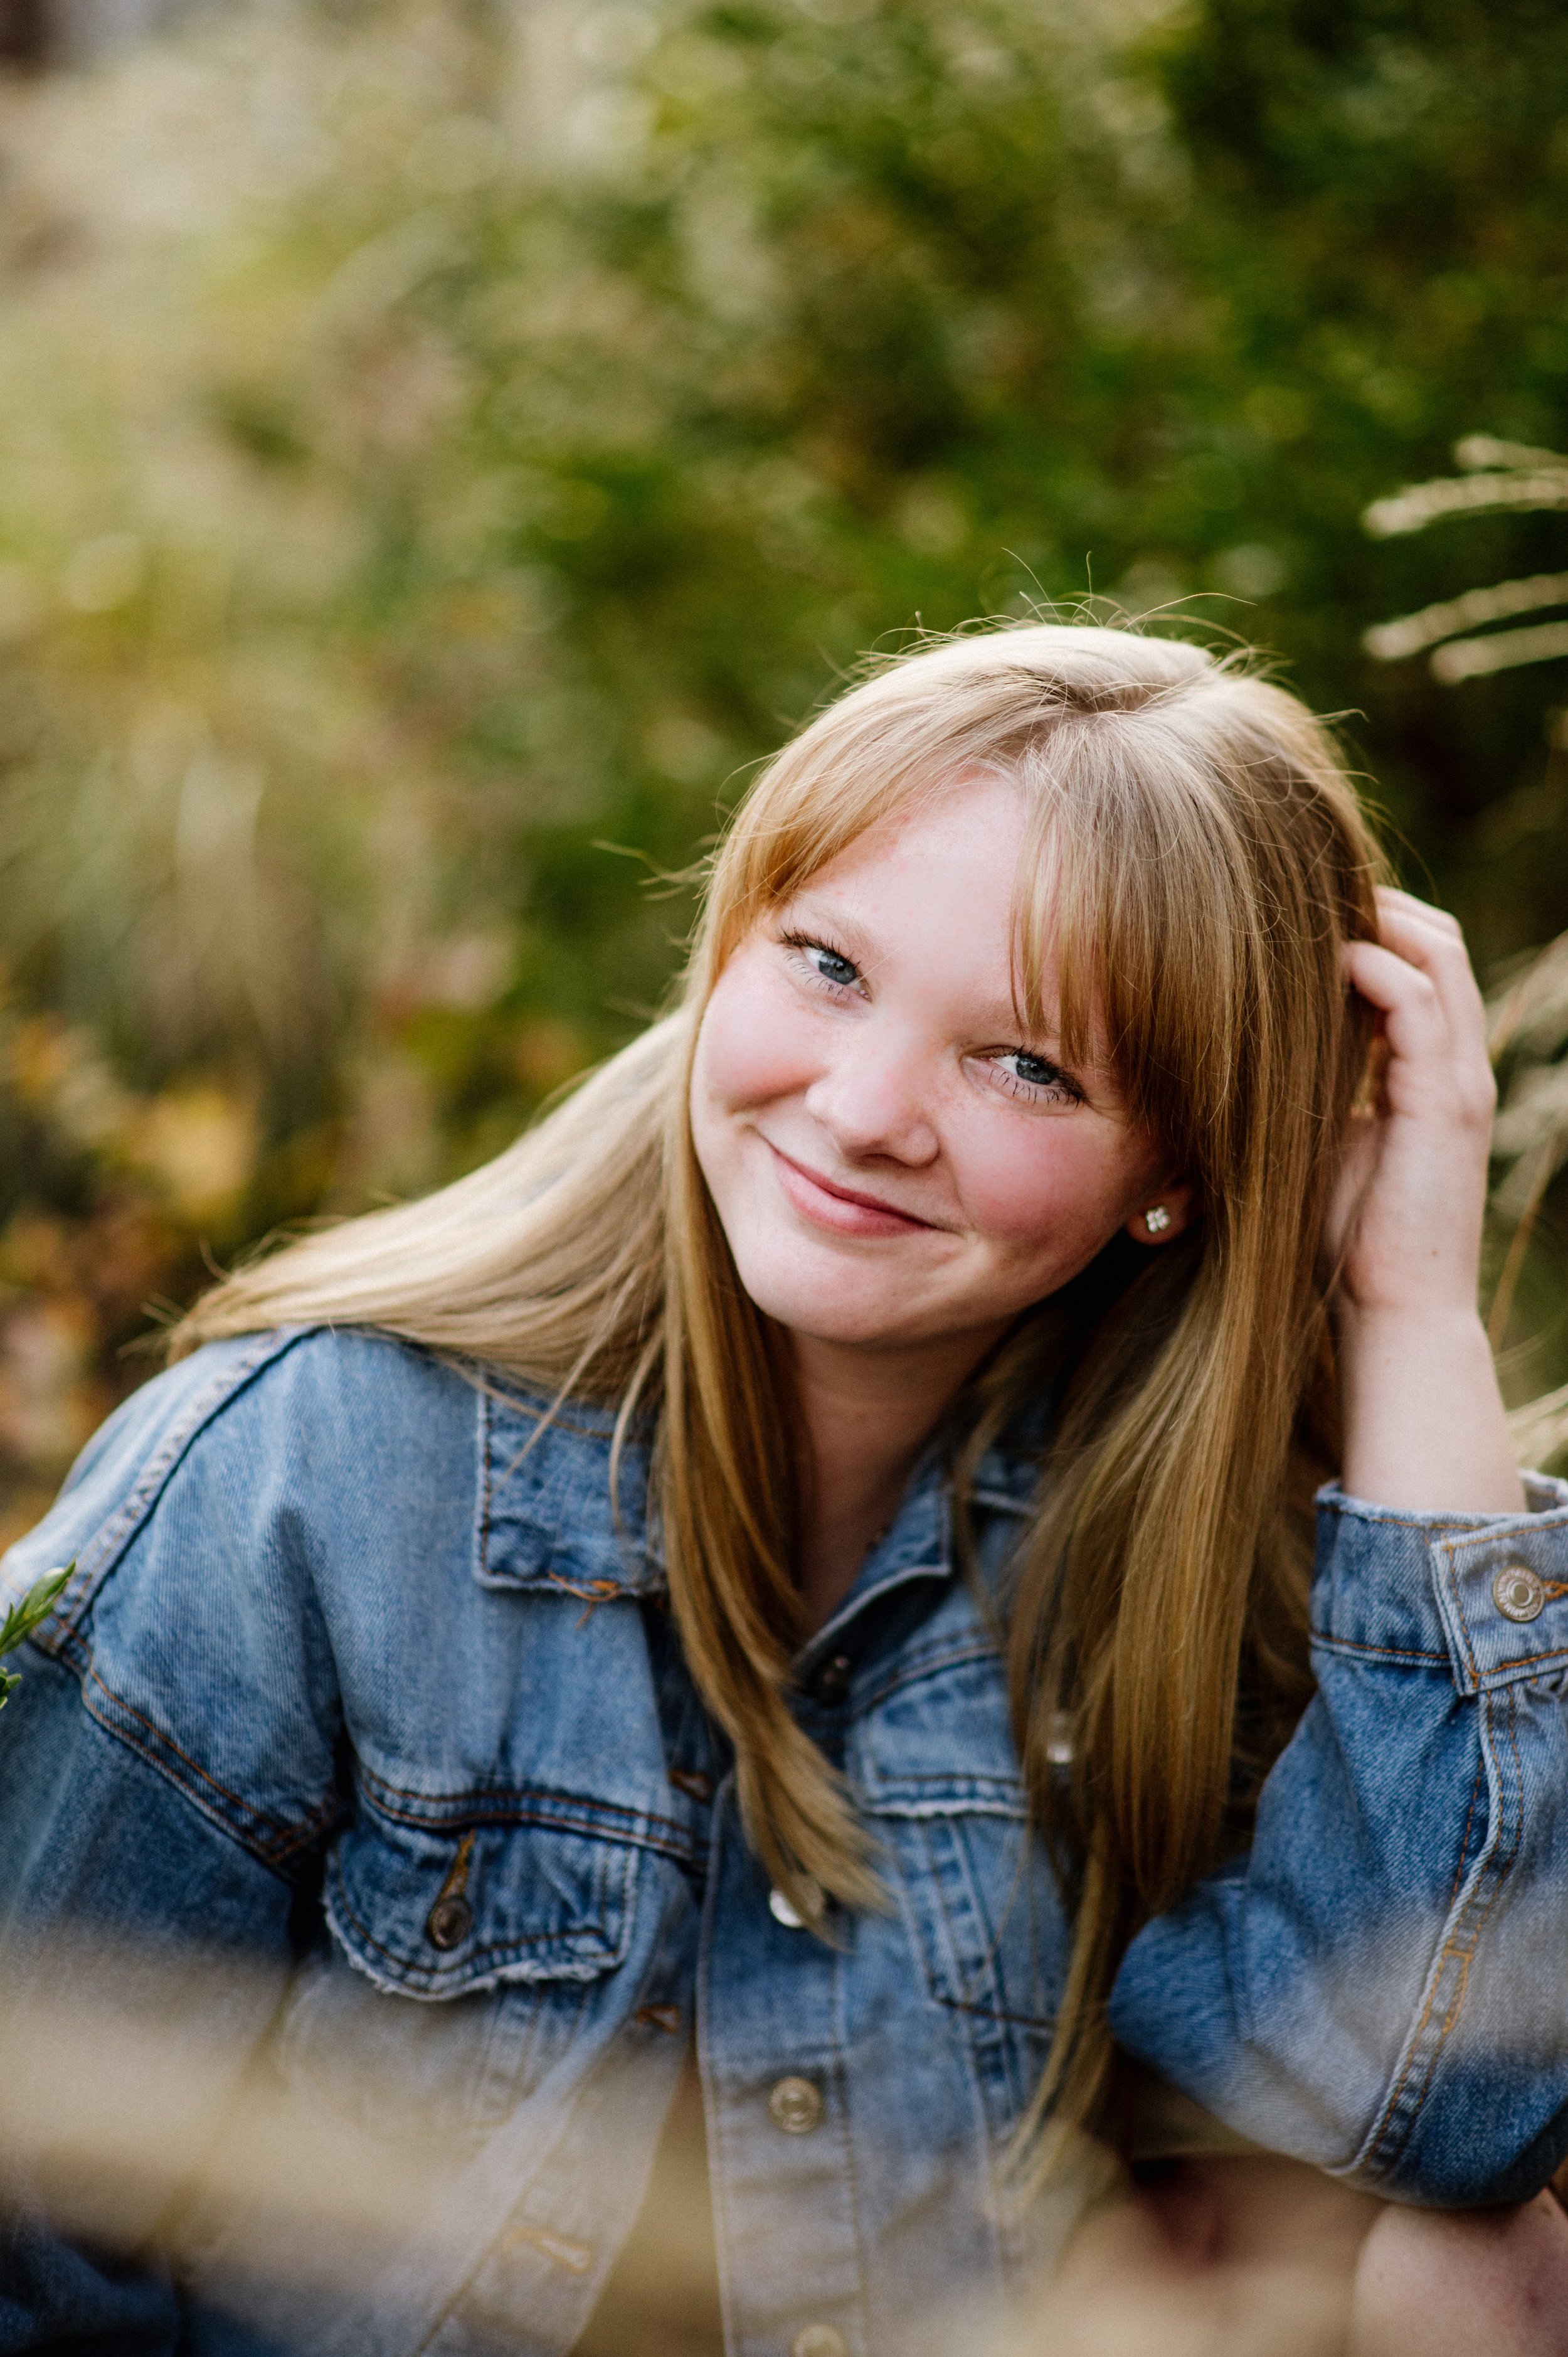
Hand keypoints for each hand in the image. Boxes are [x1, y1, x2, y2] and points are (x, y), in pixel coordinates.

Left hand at [1326, 888, 1494, 1320]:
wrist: (1392, 1309)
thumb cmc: (1345, 1237)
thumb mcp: (1320, 1139)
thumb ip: (1309, 1087)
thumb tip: (1241, 1048)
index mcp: (1430, 1069)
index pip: (1418, 963)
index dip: (1369, 926)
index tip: (1298, 915)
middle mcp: (1455, 1063)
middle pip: (1437, 940)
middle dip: (1377, 905)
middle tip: (1303, 895)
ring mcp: (1459, 1079)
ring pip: (1438, 956)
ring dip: (1377, 922)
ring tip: (1310, 913)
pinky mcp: (1446, 1103)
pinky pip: (1418, 1005)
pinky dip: (1374, 970)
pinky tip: (1322, 965)